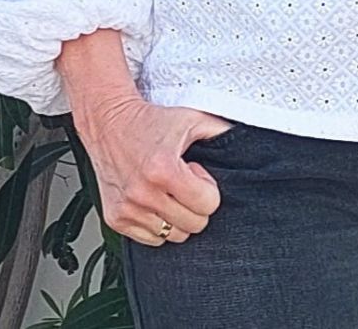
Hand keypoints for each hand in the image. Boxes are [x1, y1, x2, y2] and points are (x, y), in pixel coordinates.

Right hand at [75, 93, 233, 245]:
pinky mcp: (115, 218)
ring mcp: (128, 208)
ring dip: (176, 215)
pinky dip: (157, 224)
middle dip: (195, 205)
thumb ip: (221, 131)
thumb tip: (248, 140)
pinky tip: (154, 200)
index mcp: (164, 169)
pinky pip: (151, 239)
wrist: (108, 121)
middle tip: (183, 182)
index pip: (208, 205)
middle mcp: (143, 193)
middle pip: (193, 226)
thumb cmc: (149, 120)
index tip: (195, 173)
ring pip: (173, 236)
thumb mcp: (191, 118)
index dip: (207, 188)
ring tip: (167, 190)